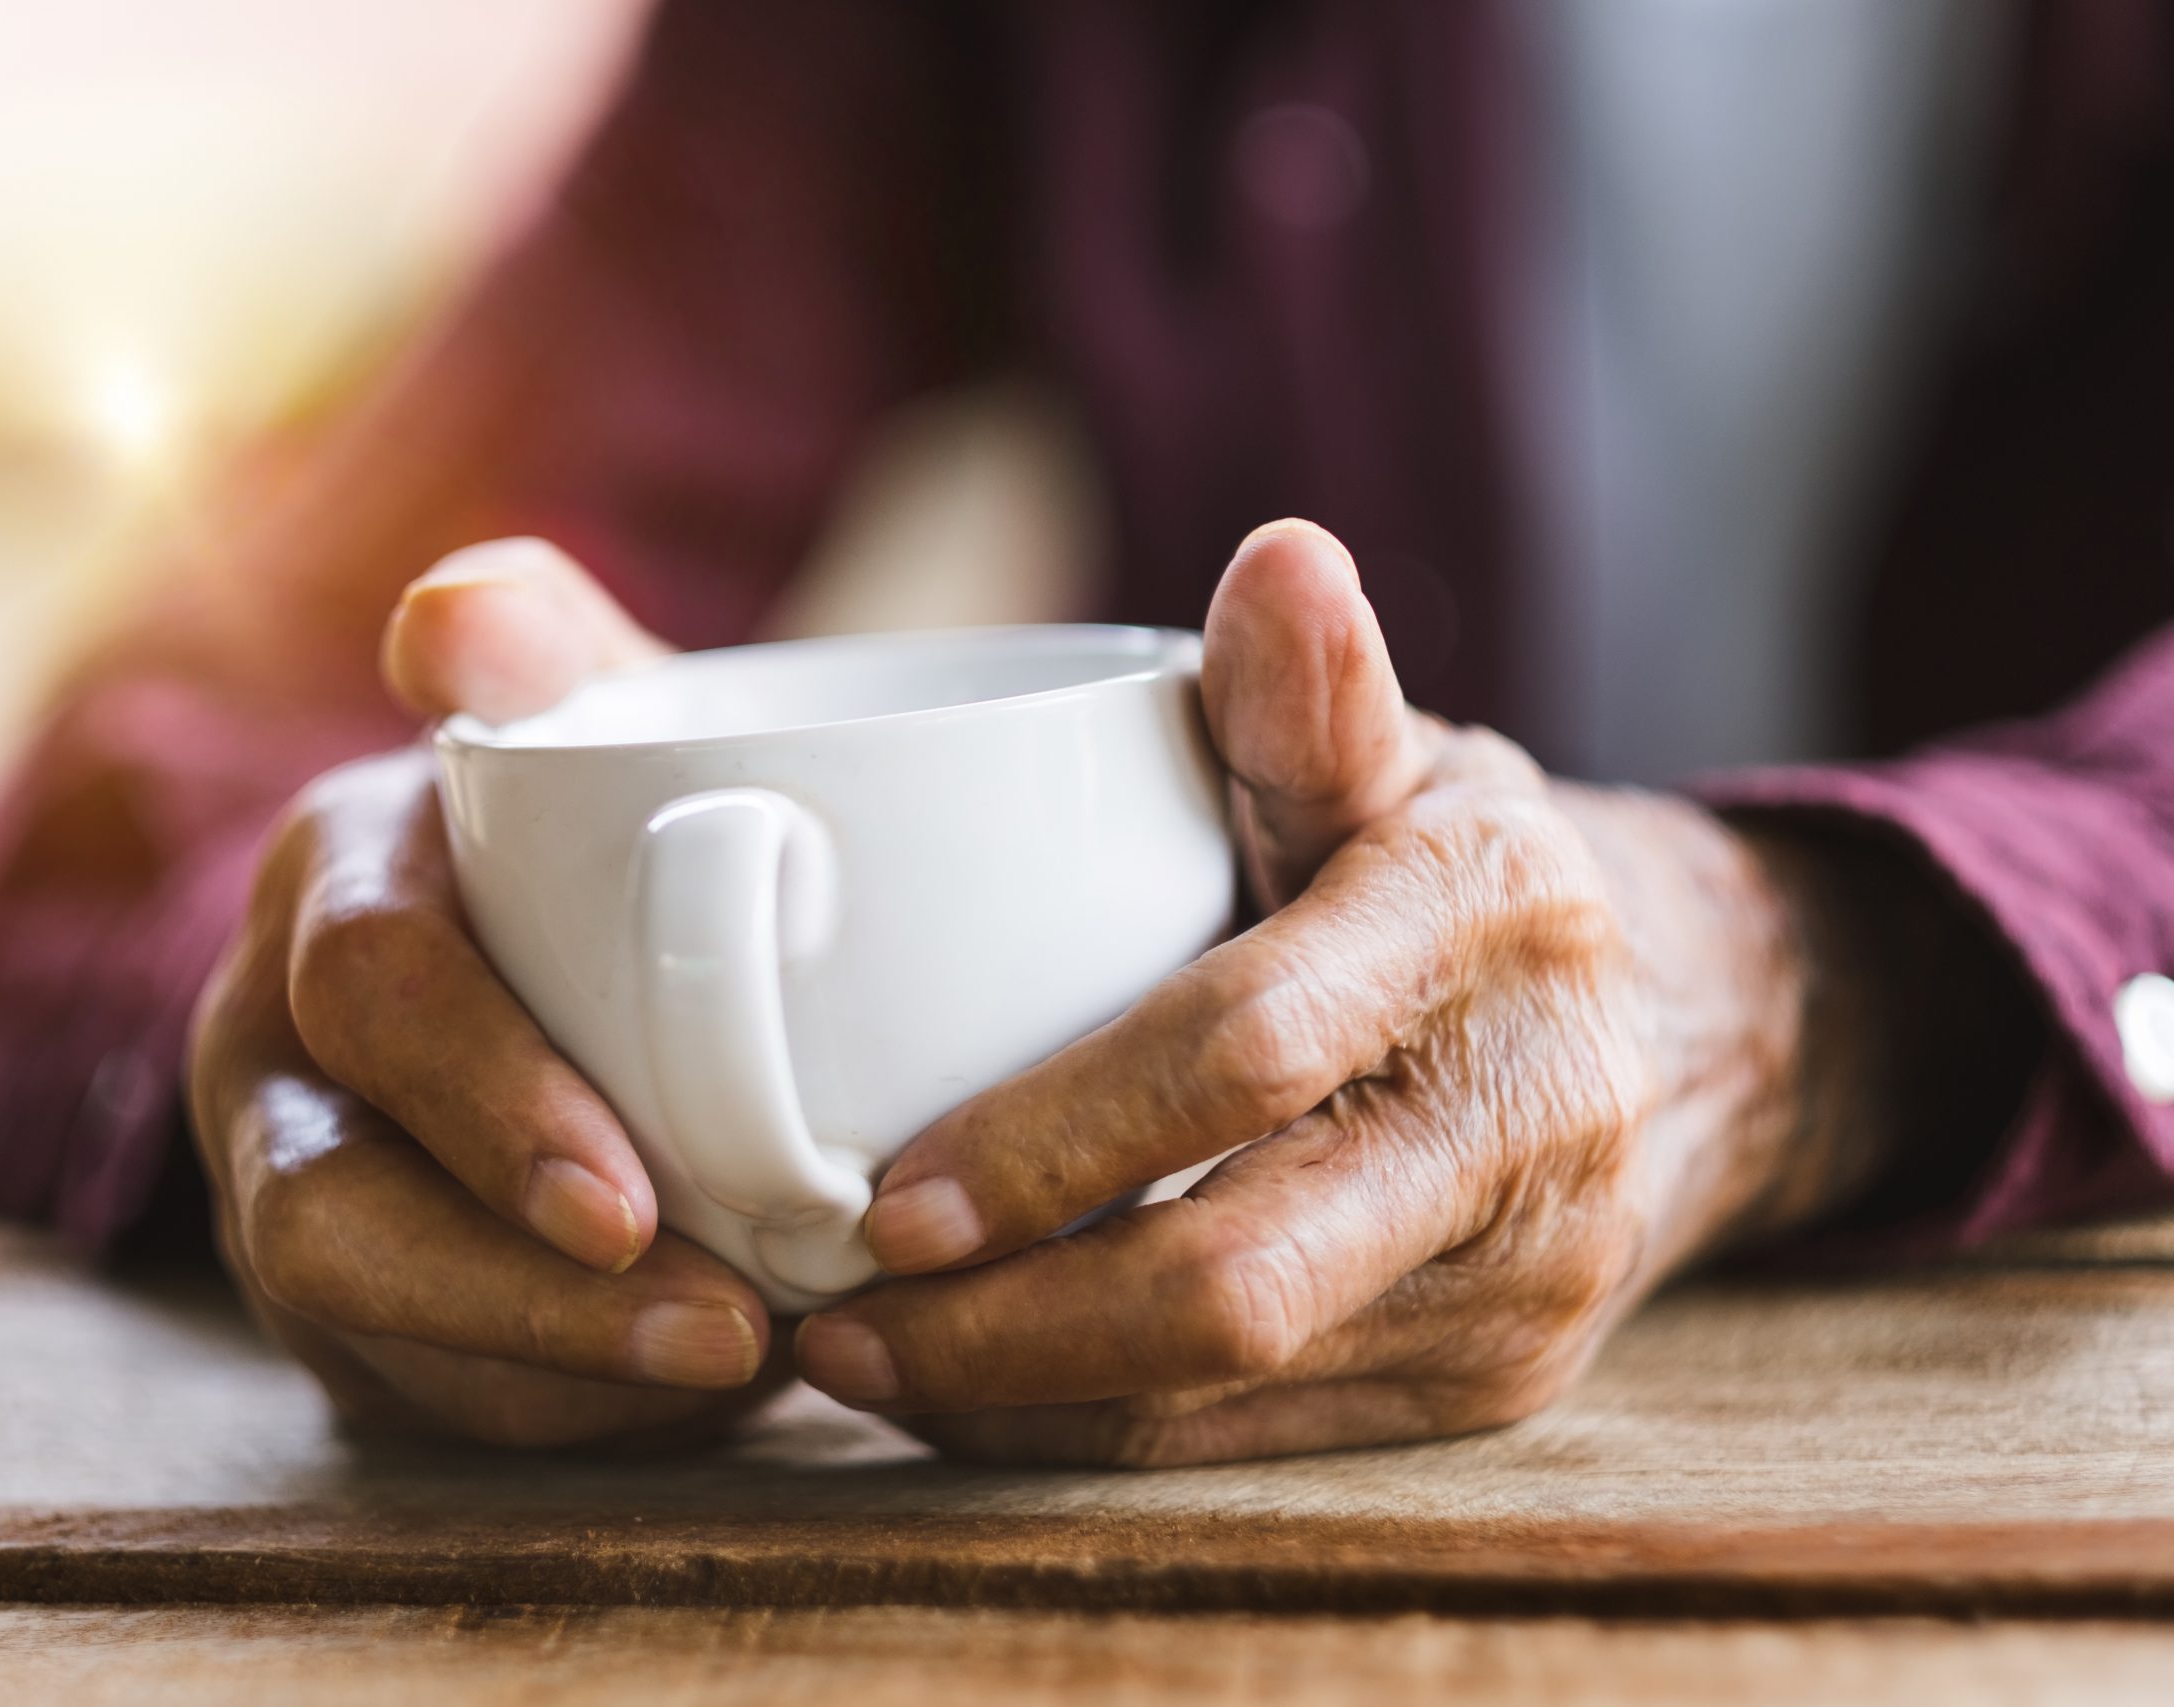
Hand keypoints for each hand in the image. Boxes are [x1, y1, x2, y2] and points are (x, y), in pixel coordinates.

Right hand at [189, 538, 791, 1447]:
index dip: (485, 1100)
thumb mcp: (589, 715)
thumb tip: (454, 614)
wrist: (577, 928)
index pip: (372, 991)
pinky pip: (417, 1393)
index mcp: (335, 878)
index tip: (631, 1201)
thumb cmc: (608, 822)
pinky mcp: (334, 1300)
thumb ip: (545, 648)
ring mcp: (282, 1181)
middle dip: (518, 1293)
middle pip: (328, 1208)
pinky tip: (696, 1395)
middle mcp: (267, 1041)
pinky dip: (560, 1410)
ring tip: (748, 1374)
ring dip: (555, 1375)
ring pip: (363, 1328)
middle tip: (733, 1329)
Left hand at [792, 521, 1886, 1464]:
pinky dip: (1103, 1429)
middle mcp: (1526, 1126)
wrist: (1689, 1030)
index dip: (1052, 1138)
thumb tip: (1280, 558)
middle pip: (1240, 1284)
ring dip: (1026, 1400)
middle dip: (1010, 1332)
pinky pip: (1269, 1444)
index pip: (1245, 1050)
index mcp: (1486, 925)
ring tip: (862, 1367)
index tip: (879, 1199)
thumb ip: (1311, 699)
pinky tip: (981, 1398)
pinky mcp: (1497, 1387)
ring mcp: (1524, 1284)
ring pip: (1238, 1394)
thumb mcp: (1409, 765)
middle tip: (832, 1327)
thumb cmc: (1470, 878)